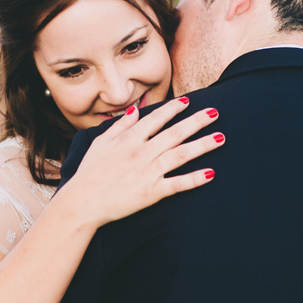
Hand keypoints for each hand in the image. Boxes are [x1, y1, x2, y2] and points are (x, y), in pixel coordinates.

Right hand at [58, 97, 223, 227]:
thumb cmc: (89, 173)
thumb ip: (119, 126)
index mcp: (129, 140)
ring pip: (180, 154)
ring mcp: (148, 172)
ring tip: (221, 138)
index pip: (156, 119)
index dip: (173, 109)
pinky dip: (194, 179)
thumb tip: (134, 110)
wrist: (82, 202)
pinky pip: (177, 184)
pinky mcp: (151, 192)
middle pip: (174, 133)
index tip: (187, 101)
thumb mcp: (100, 143)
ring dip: (202, 145)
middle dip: (196, 121)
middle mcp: (141, 152)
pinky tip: (210, 173)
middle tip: (215, 112)